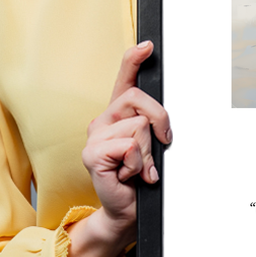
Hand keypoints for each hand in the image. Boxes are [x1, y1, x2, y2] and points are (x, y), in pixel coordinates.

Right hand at [67, 41, 171, 256]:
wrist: (127, 210)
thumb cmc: (141, 178)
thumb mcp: (152, 146)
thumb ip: (153, 126)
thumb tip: (163, 118)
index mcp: (118, 115)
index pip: (124, 79)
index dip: (134, 59)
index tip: (148, 45)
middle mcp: (103, 120)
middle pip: (139, 99)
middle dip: (160, 121)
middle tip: (161, 144)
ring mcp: (95, 136)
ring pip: (139, 126)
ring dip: (148, 152)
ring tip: (139, 168)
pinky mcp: (92, 154)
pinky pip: (129, 146)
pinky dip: (138, 164)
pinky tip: (129, 175)